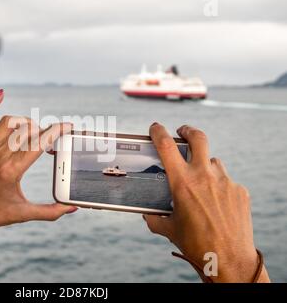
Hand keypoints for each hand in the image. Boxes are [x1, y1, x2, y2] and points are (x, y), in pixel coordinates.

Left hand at [0, 89, 76, 240]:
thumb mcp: (23, 214)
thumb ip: (49, 212)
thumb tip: (71, 208)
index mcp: (11, 171)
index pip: (39, 143)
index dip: (56, 131)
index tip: (68, 126)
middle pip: (27, 131)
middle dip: (44, 131)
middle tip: (52, 139)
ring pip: (9, 123)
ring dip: (25, 122)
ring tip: (34, 131)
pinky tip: (0, 94)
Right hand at [143, 123, 268, 282]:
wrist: (228, 259)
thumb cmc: (195, 244)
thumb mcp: (169, 229)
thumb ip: (154, 218)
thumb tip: (147, 214)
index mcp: (182, 182)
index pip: (166, 146)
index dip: (158, 132)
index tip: (155, 128)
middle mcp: (204, 176)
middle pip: (198, 138)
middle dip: (188, 130)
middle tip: (183, 132)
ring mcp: (225, 181)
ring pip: (213, 161)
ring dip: (204, 165)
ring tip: (201, 181)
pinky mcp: (240, 191)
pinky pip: (226, 180)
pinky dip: (218, 186)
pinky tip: (216, 203)